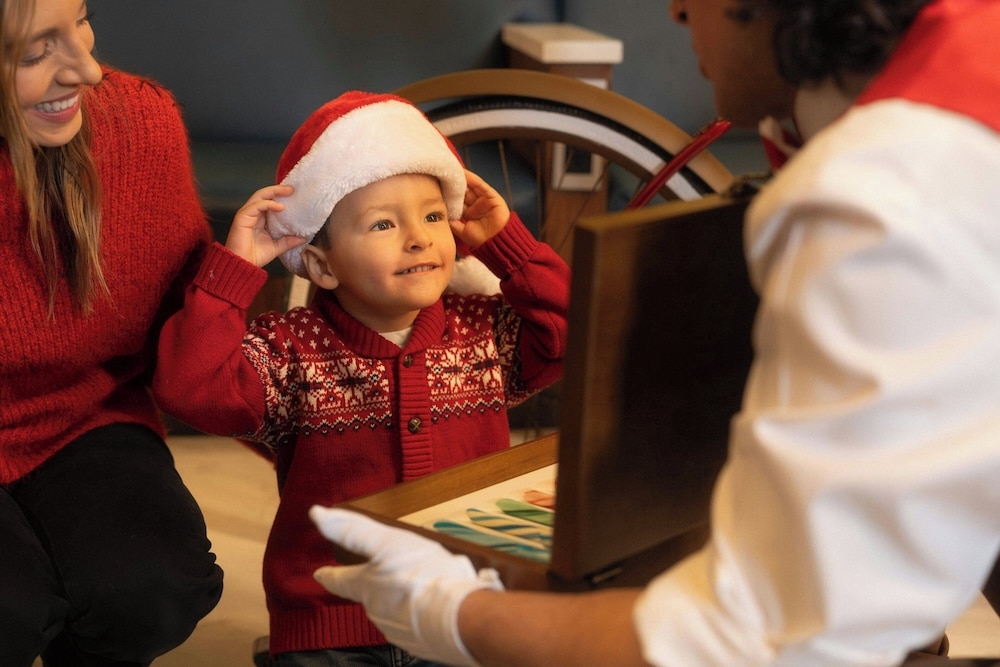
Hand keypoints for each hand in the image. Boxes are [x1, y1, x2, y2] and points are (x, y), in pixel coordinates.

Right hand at [225, 184, 304, 267]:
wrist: (242, 265)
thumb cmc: (255, 256)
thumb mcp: (277, 246)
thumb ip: (289, 241)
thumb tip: (304, 238)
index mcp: (260, 219)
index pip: (269, 202)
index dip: (280, 196)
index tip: (294, 194)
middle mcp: (253, 214)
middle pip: (264, 195)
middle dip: (278, 190)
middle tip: (292, 189)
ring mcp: (246, 214)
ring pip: (259, 196)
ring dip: (274, 192)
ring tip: (288, 191)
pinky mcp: (242, 217)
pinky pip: (256, 206)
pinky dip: (268, 204)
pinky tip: (280, 207)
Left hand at [310, 506, 503, 665]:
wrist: (462, 618)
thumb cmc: (424, 577)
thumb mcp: (387, 541)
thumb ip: (352, 530)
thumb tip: (317, 515)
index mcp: (367, 587)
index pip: (340, 580)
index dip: (330, 575)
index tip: (320, 574)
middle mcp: (377, 611)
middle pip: (373, 593)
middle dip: (382, 582)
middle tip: (400, 570)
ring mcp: (399, 630)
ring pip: (398, 608)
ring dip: (410, 596)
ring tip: (434, 583)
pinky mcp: (423, 642)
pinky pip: (420, 622)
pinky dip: (427, 612)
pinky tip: (446, 602)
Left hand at [450, 170, 509, 249]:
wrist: (496, 242)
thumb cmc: (481, 240)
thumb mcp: (463, 231)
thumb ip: (454, 223)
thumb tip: (443, 215)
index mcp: (468, 213)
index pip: (457, 201)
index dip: (448, 194)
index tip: (438, 187)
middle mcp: (475, 205)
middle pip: (463, 192)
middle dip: (454, 185)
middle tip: (442, 175)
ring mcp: (484, 200)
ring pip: (471, 187)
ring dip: (462, 179)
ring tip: (451, 171)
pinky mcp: (492, 196)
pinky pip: (481, 186)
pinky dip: (473, 179)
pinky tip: (463, 173)